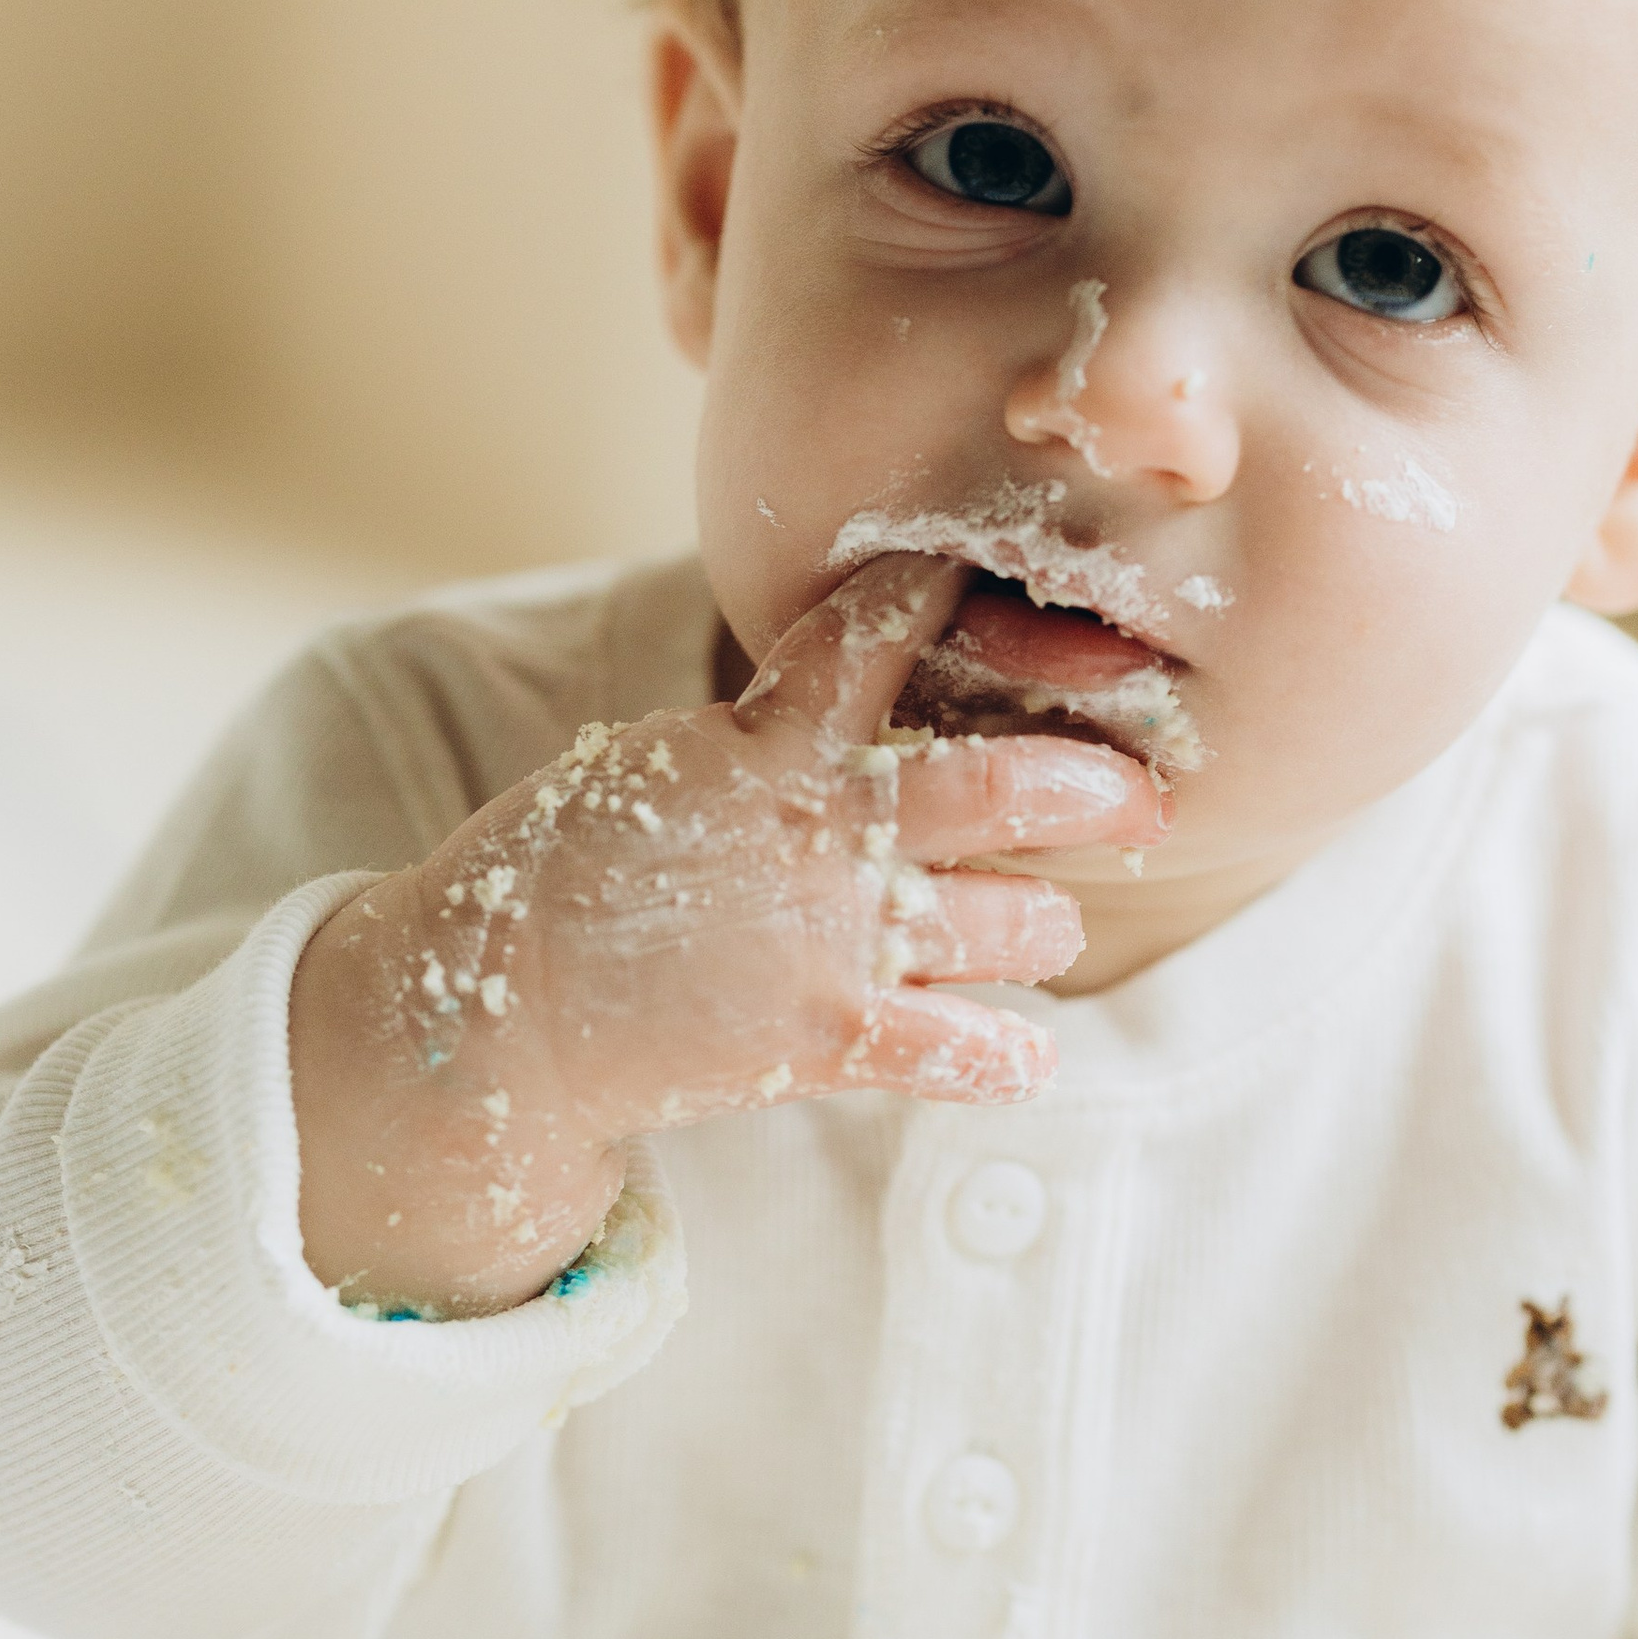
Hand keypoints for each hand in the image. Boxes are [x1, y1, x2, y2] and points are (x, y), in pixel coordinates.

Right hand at [290, 552, 1161, 1312]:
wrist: (494, 1005)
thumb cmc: (573, 874)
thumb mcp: (664, 762)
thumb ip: (770, 735)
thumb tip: (850, 689)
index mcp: (767, 738)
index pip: (876, 628)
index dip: (943, 595)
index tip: (996, 581)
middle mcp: (820, 825)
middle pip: (1002, 785)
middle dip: (1094, 787)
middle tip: (1143, 795)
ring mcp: (829, 934)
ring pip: (1015, 923)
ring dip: (1045, 928)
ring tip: (1041, 929)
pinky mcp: (824, 1037)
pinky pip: (962, 1050)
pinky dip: (1006, 1057)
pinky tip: (1020, 1056)